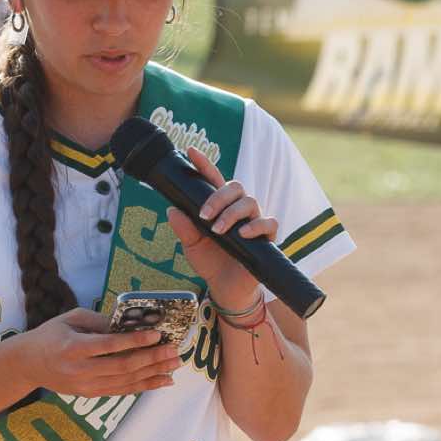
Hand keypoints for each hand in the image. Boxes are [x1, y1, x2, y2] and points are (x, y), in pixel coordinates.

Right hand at [15, 308, 184, 397]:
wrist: (28, 364)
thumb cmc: (50, 335)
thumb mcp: (70, 319)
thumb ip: (99, 321)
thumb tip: (129, 322)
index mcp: (74, 347)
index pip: (109, 345)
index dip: (135, 341)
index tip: (157, 335)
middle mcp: (81, 369)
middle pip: (123, 366)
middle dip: (152, 359)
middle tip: (175, 351)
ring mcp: (86, 385)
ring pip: (126, 382)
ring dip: (154, 374)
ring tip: (175, 365)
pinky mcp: (90, 394)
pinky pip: (122, 391)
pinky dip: (144, 386)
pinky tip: (163, 381)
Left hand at [165, 147, 275, 311]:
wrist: (226, 288)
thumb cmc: (210, 262)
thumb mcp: (191, 246)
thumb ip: (184, 228)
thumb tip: (172, 209)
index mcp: (220, 206)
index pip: (213, 180)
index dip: (204, 165)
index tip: (191, 151)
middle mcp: (238, 209)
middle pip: (235, 187)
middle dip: (219, 197)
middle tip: (204, 215)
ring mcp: (254, 221)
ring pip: (250, 202)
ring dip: (232, 213)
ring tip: (218, 230)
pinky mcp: (267, 238)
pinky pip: (268, 222)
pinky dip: (256, 226)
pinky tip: (242, 234)